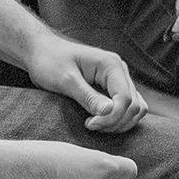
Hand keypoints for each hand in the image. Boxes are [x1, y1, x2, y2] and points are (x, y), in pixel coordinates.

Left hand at [23, 33, 147, 134]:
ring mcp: (119, 79)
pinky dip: (119, 119)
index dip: (111, 117)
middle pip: (134, 106)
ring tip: (95, 125)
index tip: (89, 125)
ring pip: (136, 108)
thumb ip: (88, 96)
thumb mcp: (65, 80)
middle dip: (116, 122)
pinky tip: (99, 122)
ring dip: (120, 123)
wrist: (42, 51)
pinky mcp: (114, 87)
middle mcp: (120, 70)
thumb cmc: (50, 62)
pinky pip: (127, 107)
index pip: (126, 98)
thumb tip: (109, 112)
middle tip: (91, 126)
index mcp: (111, 65)